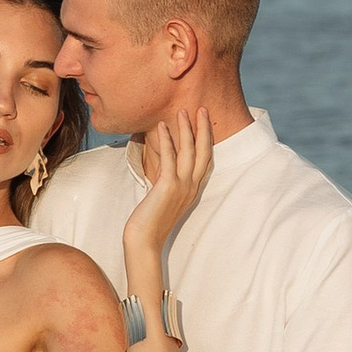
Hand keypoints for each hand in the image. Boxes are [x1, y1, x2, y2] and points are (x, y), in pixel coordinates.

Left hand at [126, 108, 213, 270]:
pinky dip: (167, 140)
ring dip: (186, 129)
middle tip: (202, 109)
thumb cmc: (150, 224)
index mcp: (192, 191)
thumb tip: (162, 174)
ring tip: (182, 112)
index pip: (205, 161)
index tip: (204, 123)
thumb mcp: (163, 201)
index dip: (207, 140)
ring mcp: (182, 187)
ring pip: (189, 151)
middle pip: (203, 152)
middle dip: (203, 129)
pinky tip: (163, 126)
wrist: (144, 241)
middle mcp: (191, 188)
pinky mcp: (167, 187)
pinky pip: (169, 157)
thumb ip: (166, 186)